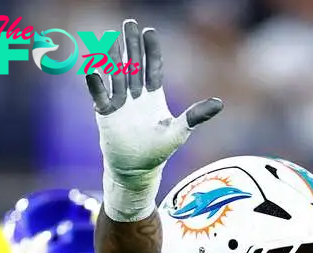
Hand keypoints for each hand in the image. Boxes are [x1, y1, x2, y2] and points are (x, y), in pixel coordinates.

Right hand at [86, 19, 222, 220]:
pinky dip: (96, 84)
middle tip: (129, 23)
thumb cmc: (158, 150)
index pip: (152, 68)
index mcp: (153, 97)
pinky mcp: (105, 114)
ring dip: (114, 58)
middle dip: (131, 45)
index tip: (149, 31)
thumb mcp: (179, 131)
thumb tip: (219, 103)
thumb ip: (196, 115)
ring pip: (116, 75)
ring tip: (112, 39)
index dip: (151, 51)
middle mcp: (135, 96)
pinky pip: (99, 95)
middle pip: (133, 65)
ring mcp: (119, 103)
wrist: (136, 169)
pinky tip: (92, 69)